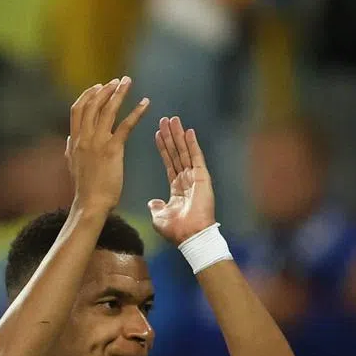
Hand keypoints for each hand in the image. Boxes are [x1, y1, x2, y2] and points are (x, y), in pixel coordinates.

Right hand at [67, 77, 149, 212]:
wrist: (90, 204)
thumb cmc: (85, 189)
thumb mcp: (72, 165)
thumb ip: (71, 149)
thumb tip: (70, 138)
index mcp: (75, 140)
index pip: (78, 109)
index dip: (88, 95)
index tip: (98, 86)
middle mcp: (84, 137)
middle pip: (92, 104)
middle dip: (105, 89)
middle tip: (118, 80)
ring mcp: (97, 142)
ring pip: (107, 110)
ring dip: (119, 93)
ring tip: (128, 82)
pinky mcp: (112, 149)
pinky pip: (125, 125)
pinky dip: (136, 112)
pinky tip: (145, 103)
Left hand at [149, 116, 216, 244]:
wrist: (190, 236)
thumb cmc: (176, 230)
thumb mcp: (159, 217)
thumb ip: (156, 207)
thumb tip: (153, 202)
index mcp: (177, 188)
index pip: (169, 162)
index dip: (164, 148)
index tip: (158, 134)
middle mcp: (186, 180)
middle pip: (177, 153)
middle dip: (171, 136)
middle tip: (165, 120)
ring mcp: (195, 178)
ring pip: (185, 152)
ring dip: (179, 135)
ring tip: (173, 120)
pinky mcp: (202, 177)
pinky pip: (196, 157)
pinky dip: (192, 144)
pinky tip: (188, 131)